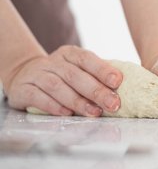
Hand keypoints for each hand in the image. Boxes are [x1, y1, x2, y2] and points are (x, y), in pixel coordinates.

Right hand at [3, 45, 122, 116]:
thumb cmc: (61, 76)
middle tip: (113, 103)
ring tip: (94, 112)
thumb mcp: (77, 70)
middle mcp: (52, 62)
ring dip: (78, 101)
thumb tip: (123, 89)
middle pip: (75, 75)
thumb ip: (95, 76)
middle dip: (96, 90)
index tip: (118, 81)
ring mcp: (36, 74)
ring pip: (57, 86)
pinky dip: (54, 106)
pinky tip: (67, 114)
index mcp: (69, 54)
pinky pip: (38, 97)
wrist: (24, 75)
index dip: (103, 69)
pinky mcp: (22, 89)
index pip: (87, 59)